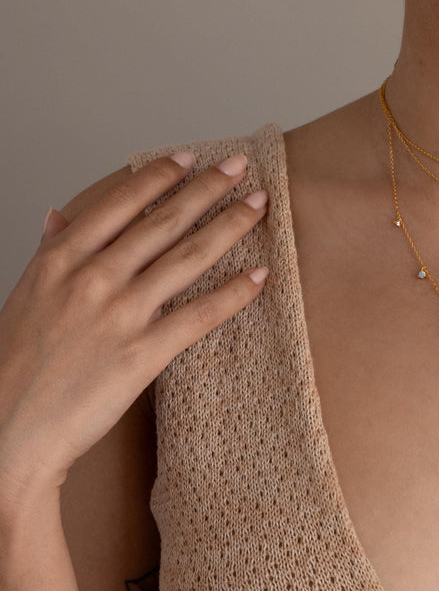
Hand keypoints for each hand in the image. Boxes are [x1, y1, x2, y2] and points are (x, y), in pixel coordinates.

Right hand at [0, 153, 267, 514]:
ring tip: (260, 204)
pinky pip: (200, 314)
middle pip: (165, 221)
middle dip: (208, 188)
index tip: (188, 158)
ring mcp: (121, 314)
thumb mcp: (24, 295)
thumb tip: (57, 215)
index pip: (121, 203)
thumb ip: (50, 252)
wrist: (6, 432)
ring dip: (231, 225)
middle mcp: (94, 278)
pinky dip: (234, 292)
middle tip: (239, 166)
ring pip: (190, 256)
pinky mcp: (143, 353)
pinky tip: (259, 274)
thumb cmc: (13, 365)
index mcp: (62, 260)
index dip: (159, 176)